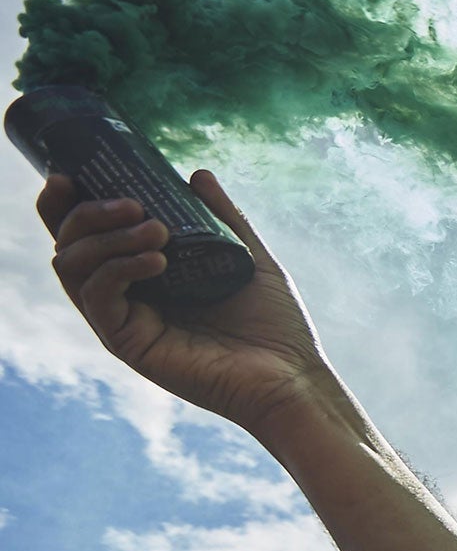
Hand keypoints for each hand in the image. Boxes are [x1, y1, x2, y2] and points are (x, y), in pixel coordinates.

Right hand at [40, 171, 333, 436]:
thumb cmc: (277, 327)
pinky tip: (157, 259)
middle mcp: (128, 297)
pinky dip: (118, 268)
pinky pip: (99, 297)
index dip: (72, 203)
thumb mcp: (249, 257)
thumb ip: (222, 217)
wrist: (291, 377)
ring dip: (105, 236)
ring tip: (155, 228)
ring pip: (74, 266)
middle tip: (128, 202)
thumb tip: (197, 174)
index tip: (75, 173)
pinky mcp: (128, 344)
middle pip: (70, 245)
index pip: (91, 235)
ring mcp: (124, 321)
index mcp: (147, 276)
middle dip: (86, 213)